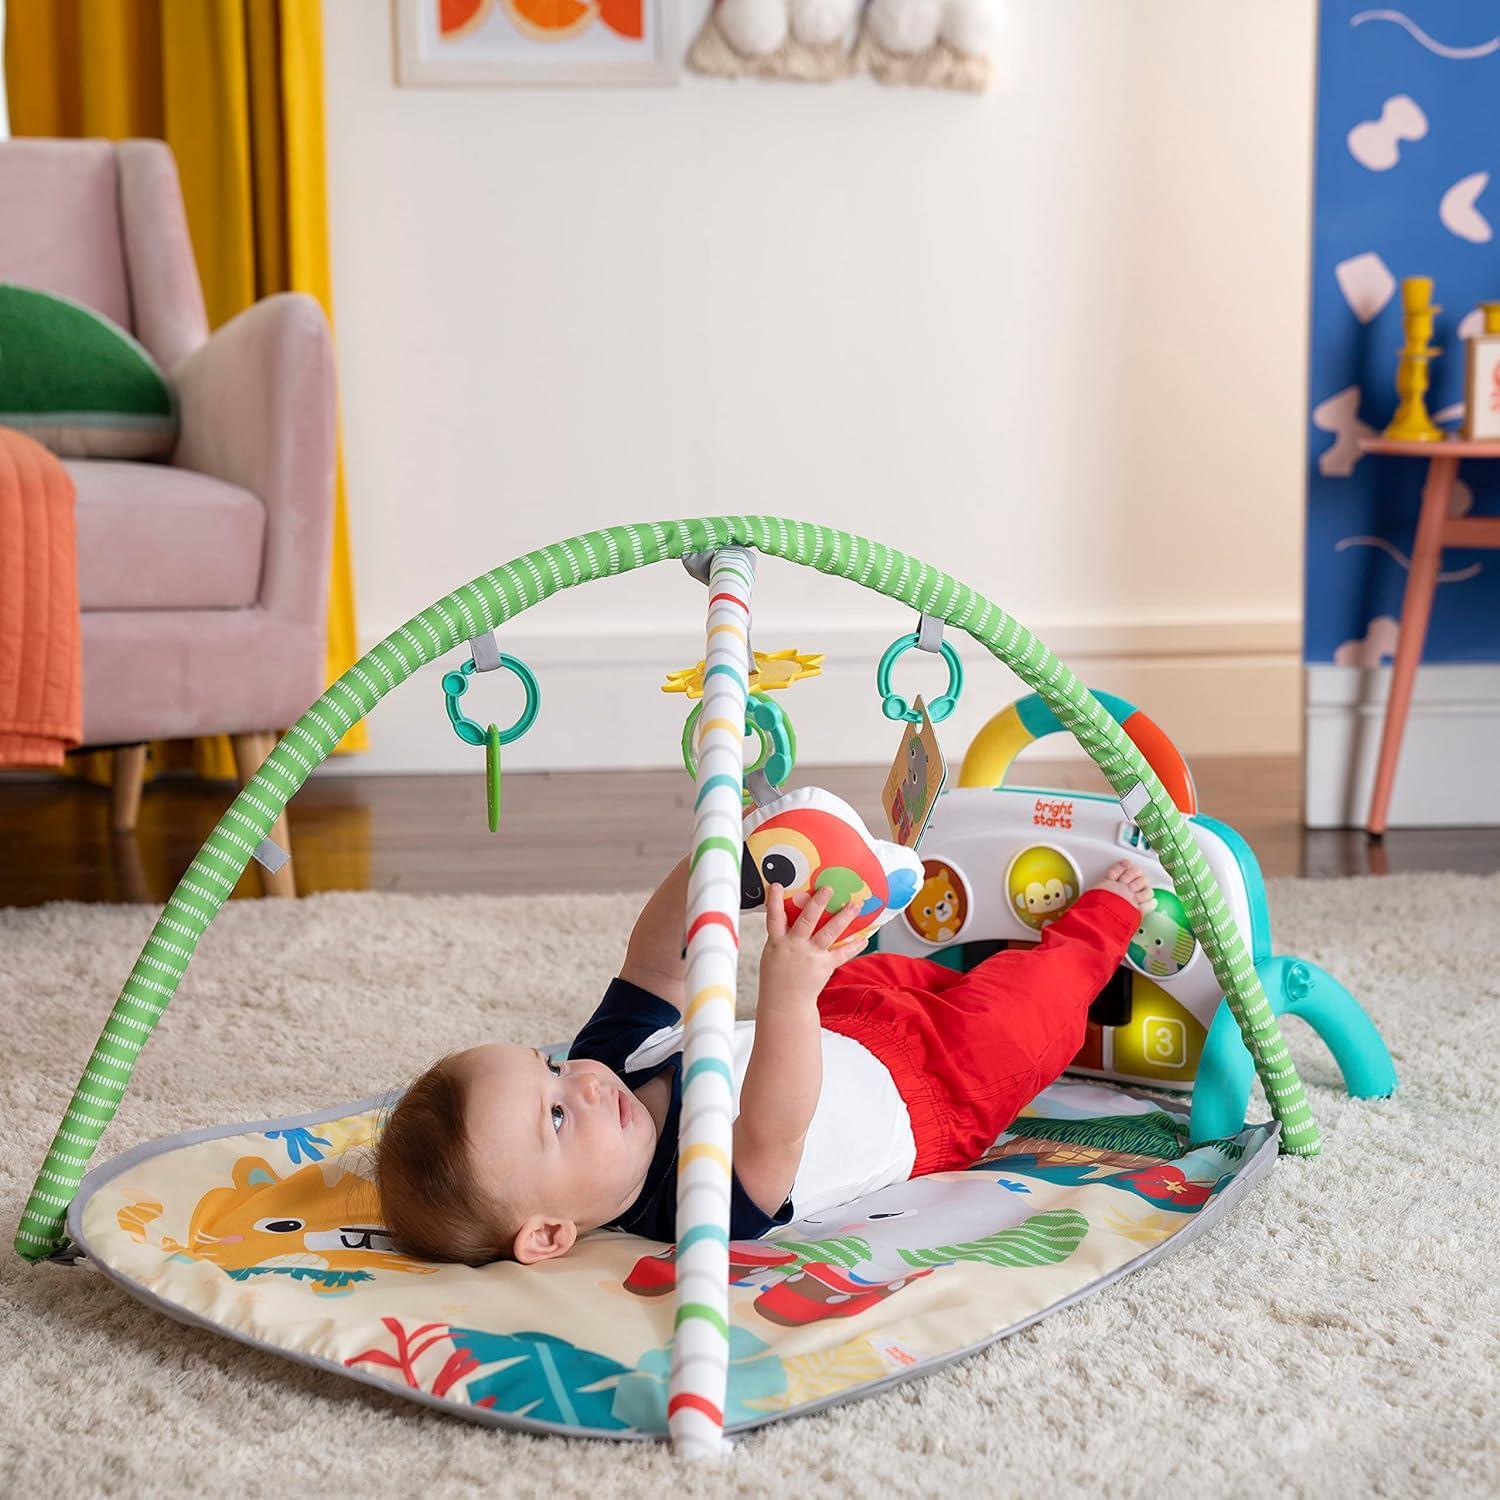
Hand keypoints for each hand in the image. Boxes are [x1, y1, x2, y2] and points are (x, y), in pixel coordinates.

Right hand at [758, 883, 867, 1007]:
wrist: (784, 1002)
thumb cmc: (777, 974)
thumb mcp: (772, 951)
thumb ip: (782, 933)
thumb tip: (793, 911)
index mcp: (777, 942)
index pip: (774, 918)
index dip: (774, 901)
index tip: (779, 885)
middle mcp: (795, 946)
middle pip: (806, 921)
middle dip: (818, 903)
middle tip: (828, 888)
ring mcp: (811, 956)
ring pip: (828, 933)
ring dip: (843, 918)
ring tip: (855, 904)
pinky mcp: (825, 966)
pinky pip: (842, 953)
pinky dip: (854, 945)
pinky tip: (865, 937)